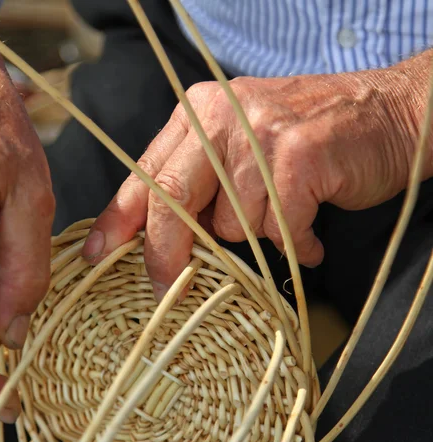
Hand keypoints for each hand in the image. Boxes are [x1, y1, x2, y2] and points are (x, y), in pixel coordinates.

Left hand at [83, 69, 422, 299]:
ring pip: (232, 223)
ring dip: (257, 232)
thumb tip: (155, 235)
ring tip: (284, 212)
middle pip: (173, 200)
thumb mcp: (237, 143)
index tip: (97, 254)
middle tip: (166, 287)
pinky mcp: (299, 158)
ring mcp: (260, 136)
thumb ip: (199, 180)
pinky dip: (296, 239)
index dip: (118, 218)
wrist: (388, 111)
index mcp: (197, 113)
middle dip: (166, 253)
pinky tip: (310, 229)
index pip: (145, 173)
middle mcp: (222, 118)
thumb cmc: (306, 136)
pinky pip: (278, 228)